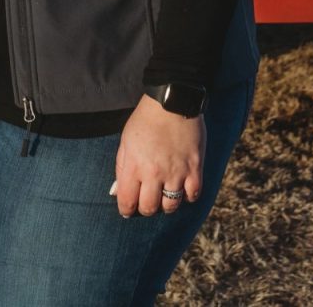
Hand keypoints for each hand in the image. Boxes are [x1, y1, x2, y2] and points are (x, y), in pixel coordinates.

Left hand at [111, 94, 203, 216]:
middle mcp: (154, 173)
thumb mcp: (125, 142)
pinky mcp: (194, 167)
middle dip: (146, 209)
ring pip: (171, 205)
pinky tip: (183, 189)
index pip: (127, 202)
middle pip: (149, 208)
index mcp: (134, 166)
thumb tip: (118, 192)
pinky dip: (188, 196)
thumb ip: (121, 168)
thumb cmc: (145, 121)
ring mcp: (176, 172)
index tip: (128, 209)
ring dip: (166, 205)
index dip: (126, 210)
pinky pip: (193, 195)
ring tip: (165, 196)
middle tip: (147, 202)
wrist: (173, 102)